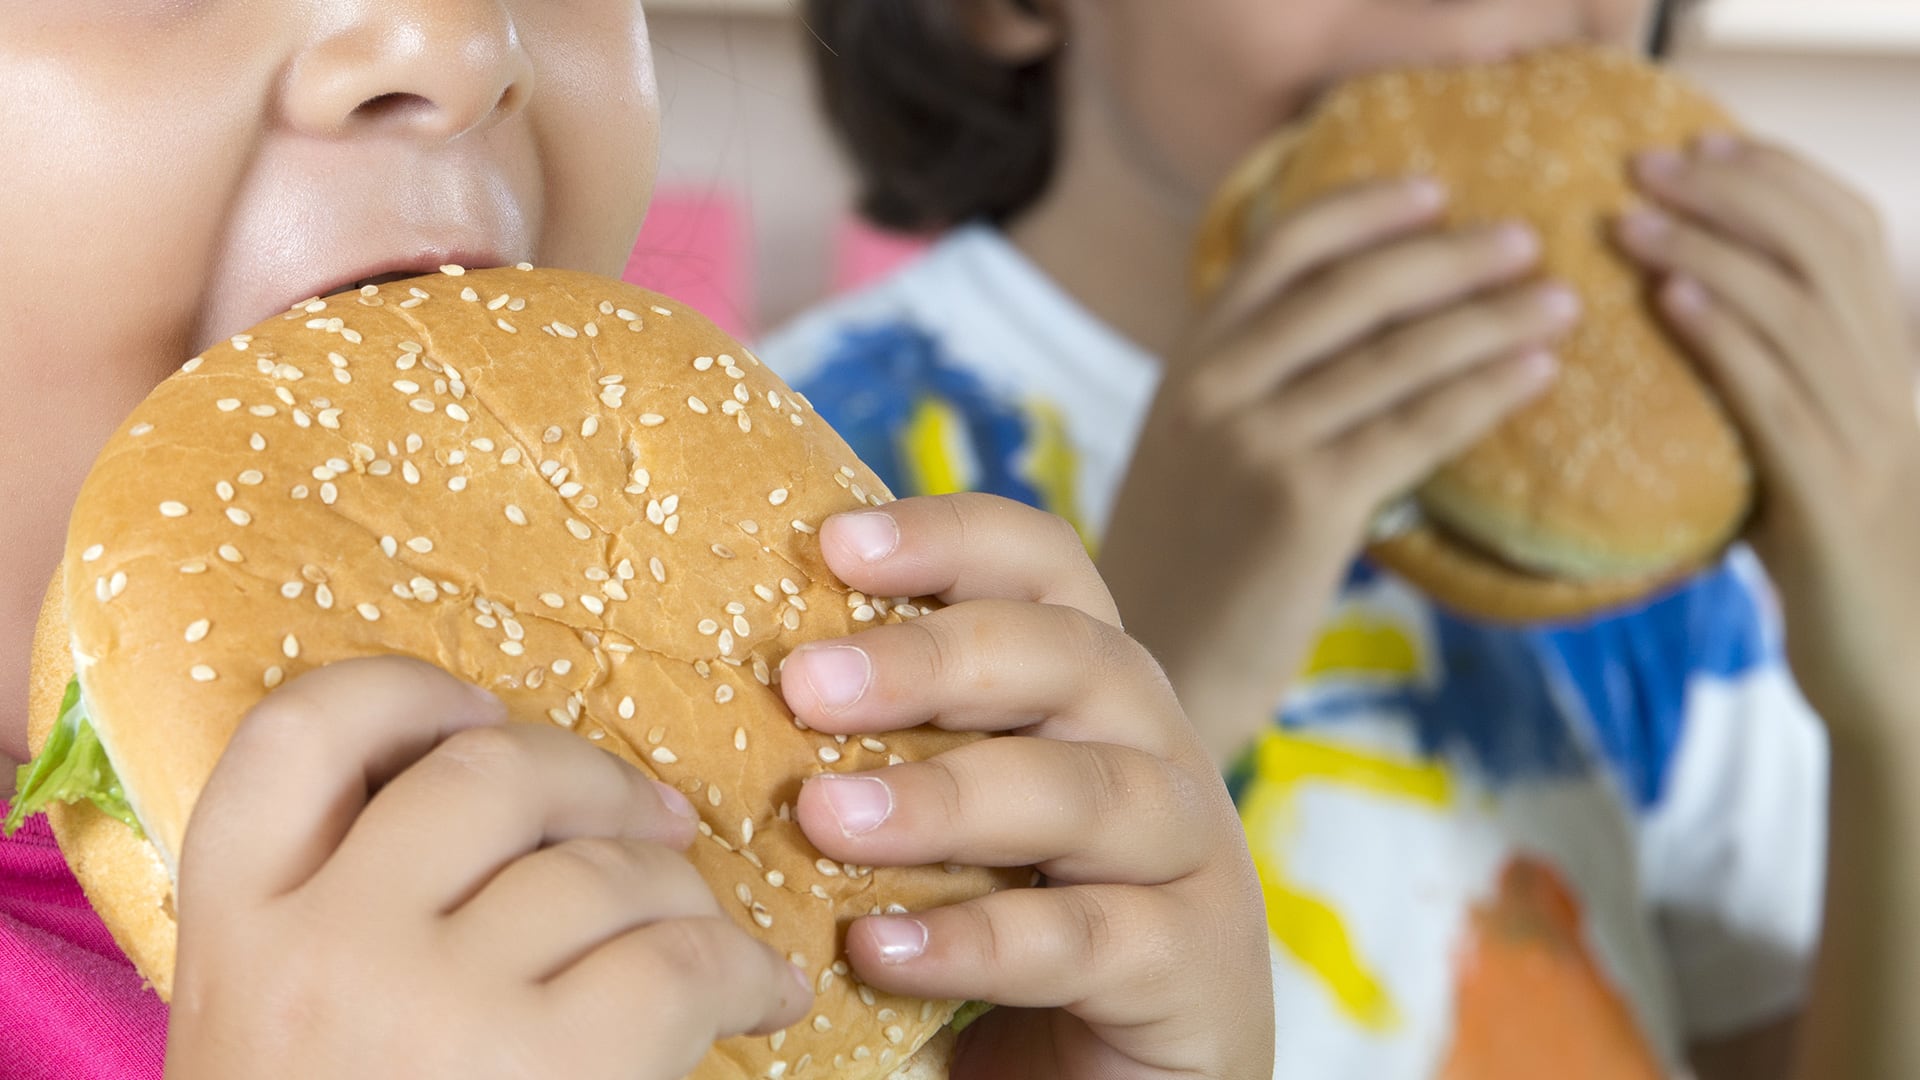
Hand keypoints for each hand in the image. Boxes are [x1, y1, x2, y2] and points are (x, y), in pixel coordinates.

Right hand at [165, 657, 810, 1079]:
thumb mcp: (278, 1034)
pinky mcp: (550, 1071)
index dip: (405, 693)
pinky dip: (744, 969)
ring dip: (682, 892)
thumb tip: (511, 799)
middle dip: (593, 777)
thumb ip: (338, 914)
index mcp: (235, 931)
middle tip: (651, 821)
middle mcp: (326, 947)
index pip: (298, 733)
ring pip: (602, 869)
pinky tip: (765, 997)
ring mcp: (434, 1006)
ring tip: (708, 936)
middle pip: (488, 769)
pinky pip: (679, 961)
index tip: (478, 713)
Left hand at [780, 495, 1273, 1078]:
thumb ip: (882, 746)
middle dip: (931, 662)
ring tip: (824, 820)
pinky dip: (979, 938)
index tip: (834, 544)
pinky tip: (880, 951)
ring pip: (1082, 792)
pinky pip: (1086, 938)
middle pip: (1068, 657)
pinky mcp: (1197, 966)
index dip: (950, 537)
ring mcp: (1189, 855)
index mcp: (1089, 685)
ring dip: (946, 797)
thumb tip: (726, 677)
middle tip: (803, 684)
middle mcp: (1152, 745)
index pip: (1043, 566)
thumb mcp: (944, 817)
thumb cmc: (1003, 922)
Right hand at [1100, 178, 1571, 763]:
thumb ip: (1247, 393)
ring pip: (1397, 356)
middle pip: (1353, 289)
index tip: (1434, 191)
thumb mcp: (1190, 459)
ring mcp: (1257, 442)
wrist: (1156, 673)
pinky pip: (1416, 428)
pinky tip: (1536, 375)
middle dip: (1450, 256)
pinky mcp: (1305, 504)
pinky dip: (1484, 393)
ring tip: (1560, 302)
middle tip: (1528, 241)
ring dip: (1491, 319)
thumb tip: (1360, 349)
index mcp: (1187, 367)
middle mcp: (1215, 389)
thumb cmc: (1187, 574)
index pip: (1280, 250)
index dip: (1363, 210)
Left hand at [1620, 135, 1919, 726]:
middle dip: (1730, 194)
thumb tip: (1688, 332)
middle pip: (1823, 251)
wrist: (1899, 681)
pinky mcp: (1832, 501)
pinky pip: (1777, 399)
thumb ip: (1774, 394)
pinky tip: (1670, 300)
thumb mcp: (1811, 462)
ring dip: (1708, 252)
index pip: (1853, 235)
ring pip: (1796, 313)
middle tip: (1641, 164)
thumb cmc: (1840, 571)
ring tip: (1629, 220)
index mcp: (1893, 366)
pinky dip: (1724, 339)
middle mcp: (1895, 386)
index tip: (1698, 145)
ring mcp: (1871, 441)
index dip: (1777, 178)